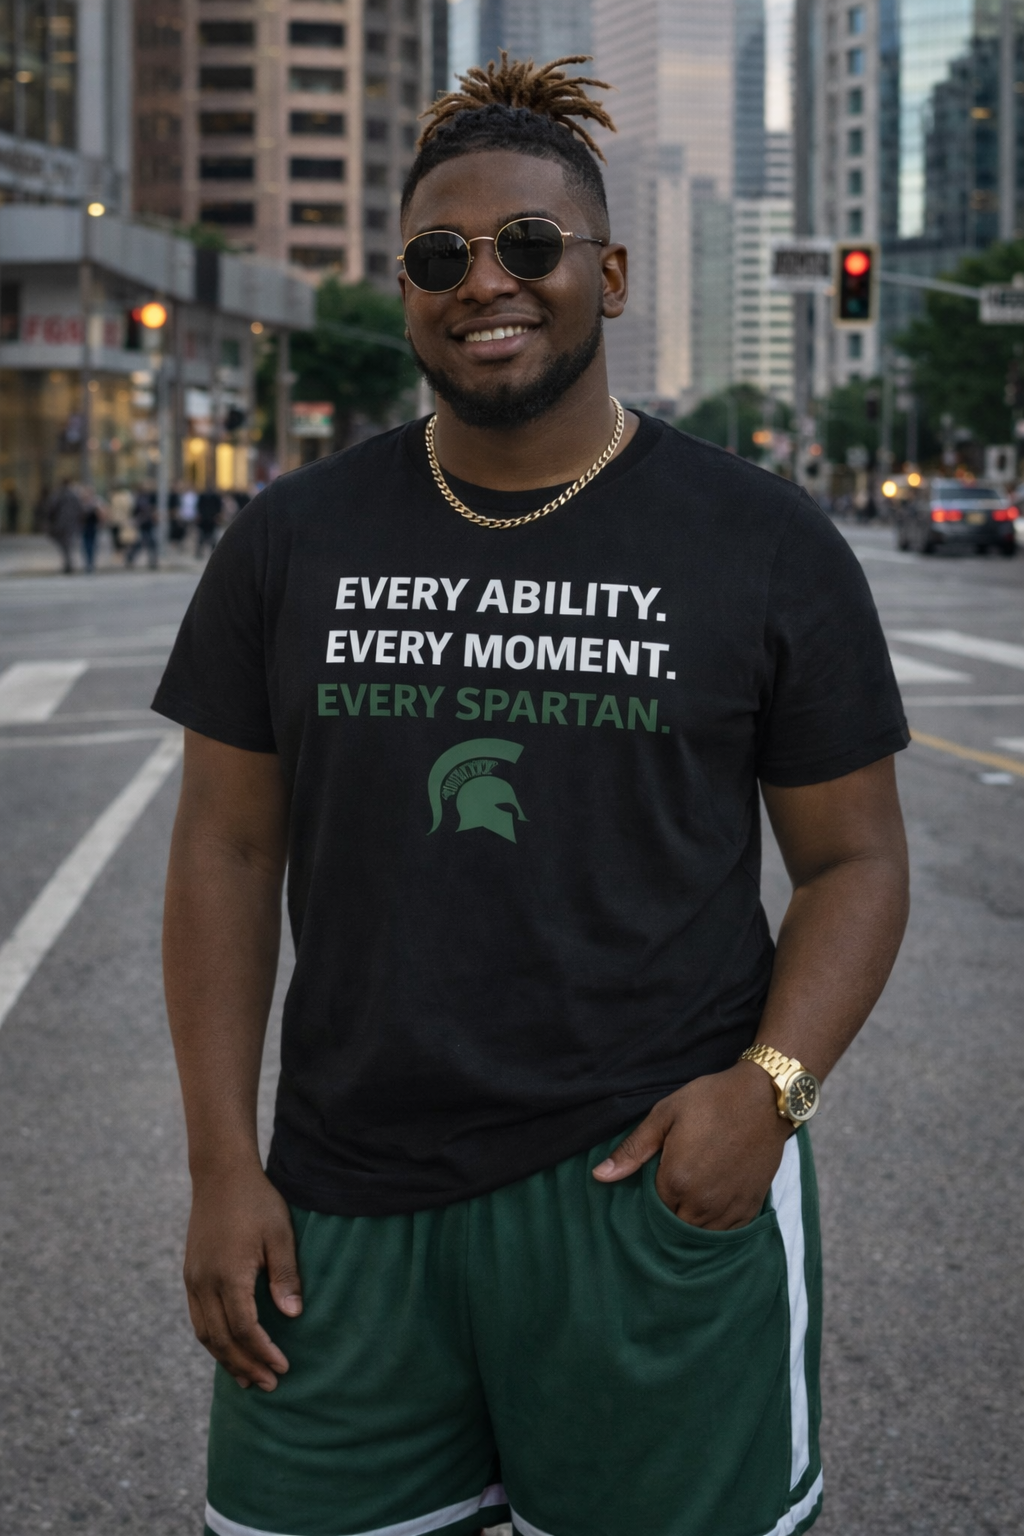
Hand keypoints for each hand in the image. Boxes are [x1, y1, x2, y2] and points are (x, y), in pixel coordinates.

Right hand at [183, 1162, 302, 1390]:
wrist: (220, 1174)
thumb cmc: (256, 1202)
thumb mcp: (280, 1235)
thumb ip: (285, 1276)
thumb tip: (292, 1317)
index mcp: (228, 1275)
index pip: (244, 1328)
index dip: (263, 1352)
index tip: (284, 1368)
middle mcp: (204, 1282)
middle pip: (221, 1339)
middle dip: (245, 1365)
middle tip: (269, 1385)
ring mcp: (193, 1279)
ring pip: (204, 1333)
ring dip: (226, 1359)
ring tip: (248, 1378)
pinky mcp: (190, 1274)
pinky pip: (198, 1318)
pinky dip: (212, 1340)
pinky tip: (228, 1348)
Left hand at [592, 1063, 791, 1229]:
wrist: (764, 1098)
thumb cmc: (711, 1101)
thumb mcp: (665, 1115)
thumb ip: (633, 1150)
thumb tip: (599, 1176)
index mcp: (676, 1180)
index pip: (652, 1208)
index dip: (651, 1195)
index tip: (657, 1179)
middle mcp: (702, 1203)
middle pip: (674, 1225)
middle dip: (669, 1211)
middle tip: (674, 1186)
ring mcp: (728, 1209)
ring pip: (699, 1235)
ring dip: (691, 1221)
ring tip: (691, 1196)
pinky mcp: (750, 1208)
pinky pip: (726, 1234)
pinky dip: (715, 1226)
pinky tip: (712, 1206)